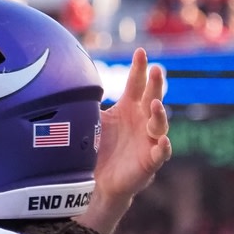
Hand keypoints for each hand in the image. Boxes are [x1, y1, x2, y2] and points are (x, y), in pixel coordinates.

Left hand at [94, 47, 170, 202]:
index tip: (140, 51)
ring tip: (155, 105)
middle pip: (152, 98)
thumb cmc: (97, 148)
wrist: (96, 182)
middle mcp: (142, 120)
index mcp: (128, 108)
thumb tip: (70, 82)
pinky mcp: (151, 160)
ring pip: (159, 124)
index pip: (136, 84)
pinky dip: (163, 147)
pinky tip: (162, 141)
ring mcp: (149, 140)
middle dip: (155, 84)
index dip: (139, 68)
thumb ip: (87, 105)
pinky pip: (161, 152)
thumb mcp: (91, 122)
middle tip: (156, 70)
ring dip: (159, 114)